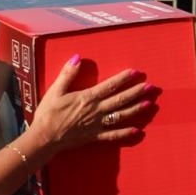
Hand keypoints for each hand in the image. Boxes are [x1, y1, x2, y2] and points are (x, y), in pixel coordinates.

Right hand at [30, 56, 151, 152]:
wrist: (44, 137)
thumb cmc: (48, 113)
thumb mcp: (55, 90)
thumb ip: (67, 74)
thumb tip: (77, 58)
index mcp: (87, 98)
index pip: (110, 86)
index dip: (123, 78)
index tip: (136, 72)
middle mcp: (96, 110)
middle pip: (120, 100)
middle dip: (136, 92)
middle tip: (151, 87)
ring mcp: (97, 124)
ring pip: (120, 116)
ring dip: (136, 110)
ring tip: (149, 104)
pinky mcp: (95, 136)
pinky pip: (113, 135)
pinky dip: (125, 133)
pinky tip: (138, 131)